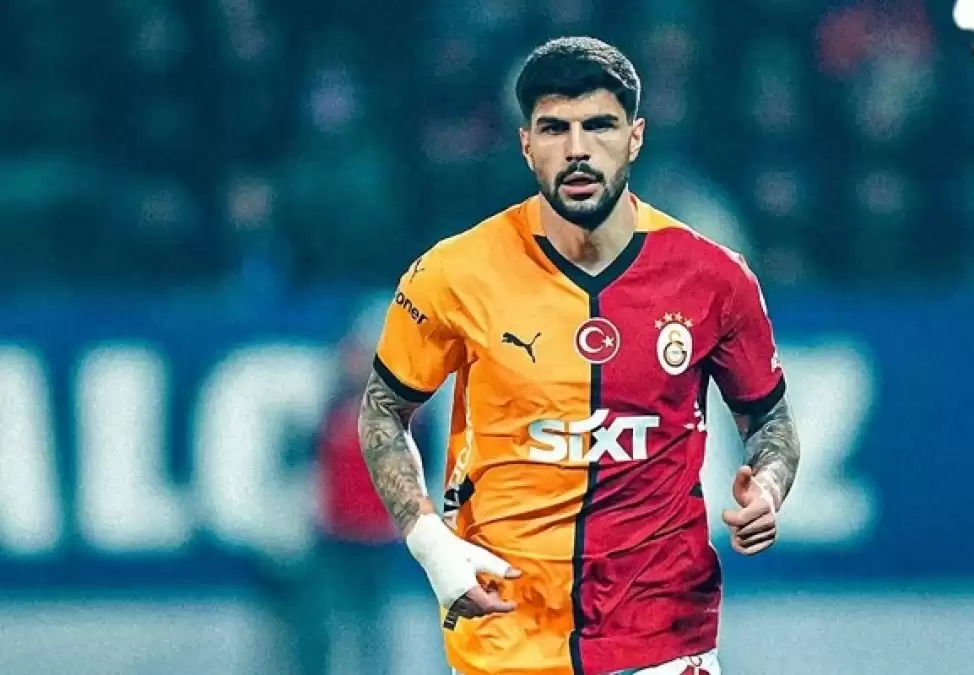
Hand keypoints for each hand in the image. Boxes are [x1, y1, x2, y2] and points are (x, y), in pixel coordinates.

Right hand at [405, 514, 520, 616]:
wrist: (432, 547)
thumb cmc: (457, 550)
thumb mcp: (482, 558)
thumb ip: (500, 569)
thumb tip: (518, 575)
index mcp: (467, 591)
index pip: (489, 606)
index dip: (503, 606)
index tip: (513, 604)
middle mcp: (457, 600)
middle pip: (480, 611)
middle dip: (492, 602)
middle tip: (496, 587)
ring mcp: (448, 601)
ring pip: (470, 611)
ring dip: (481, 604)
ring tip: (485, 585)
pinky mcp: (443, 599)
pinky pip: (461, 608)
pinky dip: (471, 603)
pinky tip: (474, 587)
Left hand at [721, 466, 777, 555]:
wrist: (765, 503)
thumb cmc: (750, 493)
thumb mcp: (744, 484)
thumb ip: (742, 477)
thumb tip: (745, 469)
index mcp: (763, 505)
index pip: (741, 519)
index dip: (728, 517)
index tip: (725, 512)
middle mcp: (770, 520)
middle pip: (741, 531)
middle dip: (733, 526)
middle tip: (735, 519)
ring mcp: (771, 532)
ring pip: (743, 541)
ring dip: (736, 535)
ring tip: (741, 525)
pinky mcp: (769, 542)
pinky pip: (750, 551)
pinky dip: (741, 548)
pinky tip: (738, 540)